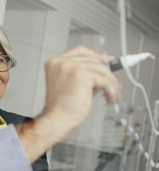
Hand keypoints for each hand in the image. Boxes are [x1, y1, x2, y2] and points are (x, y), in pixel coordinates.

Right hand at [17, 45, 121, 161]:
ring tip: (112, 94)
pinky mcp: (81, 75)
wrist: (57, 119)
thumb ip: (85, 75)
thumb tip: (104, 72)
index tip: (107, 61)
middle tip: (114, 84)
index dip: (96, 55)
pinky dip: (110, 89)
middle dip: (107, 73)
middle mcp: (61, 62)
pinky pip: (104, 79)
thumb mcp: (72, 85)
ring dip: (111, 83)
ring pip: (100, 69)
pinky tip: (110, 97)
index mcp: (55, 63)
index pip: (79, 51)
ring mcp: (70, 67)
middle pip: (93, 59)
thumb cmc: (62, 107)